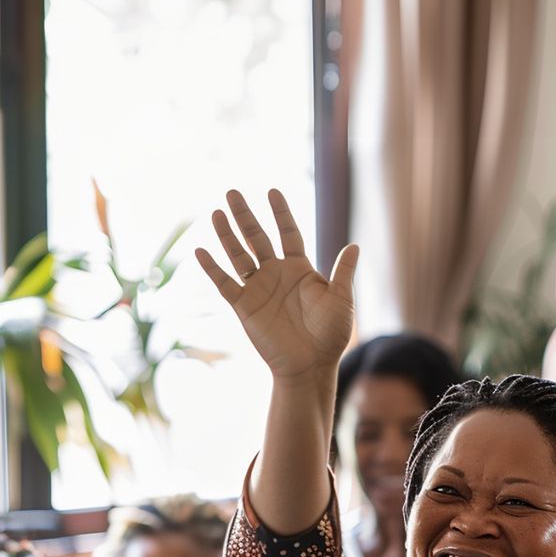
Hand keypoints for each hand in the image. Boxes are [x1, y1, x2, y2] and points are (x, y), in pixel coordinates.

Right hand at [196, 189, 358, 383]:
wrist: (310, 365)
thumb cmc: (330, 335)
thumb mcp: (340, 301)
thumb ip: (343, 273)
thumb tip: (354, 246)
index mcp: (300, 269)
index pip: (288, 233)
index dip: (280, 213)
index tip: (272, 191)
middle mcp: (276, 274)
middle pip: (257, 237)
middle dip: (245, 216)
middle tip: (232, 192)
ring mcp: (258, 289)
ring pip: (238, 255)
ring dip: (227, 235)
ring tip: (217, 212)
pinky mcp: (244, 306)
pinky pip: (225, 283)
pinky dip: (213, 268)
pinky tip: (201, 251)